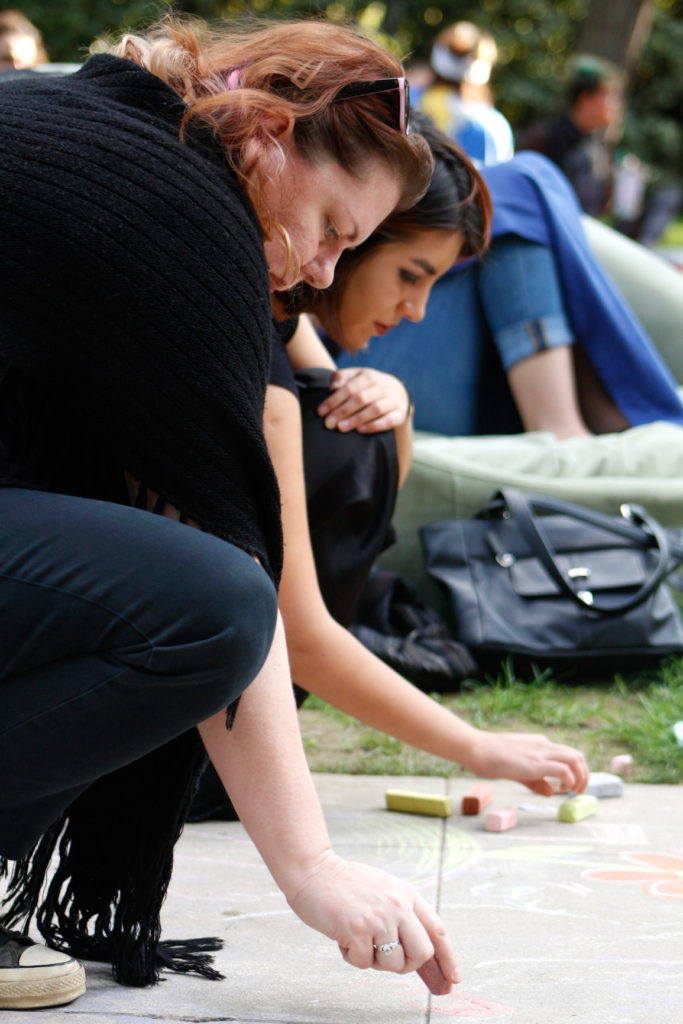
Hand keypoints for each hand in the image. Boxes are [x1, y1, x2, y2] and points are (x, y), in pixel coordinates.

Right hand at [287, 850, 458, 993]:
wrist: (313, 871)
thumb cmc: (345, 885)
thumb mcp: (383, 891)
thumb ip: (402, 916)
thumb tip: (421, 955)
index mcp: (406, 894)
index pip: (437, 930)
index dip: (448, 958)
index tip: (453, 979)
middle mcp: (397, 905)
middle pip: (422, 952)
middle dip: (408, 965)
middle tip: (387, 958)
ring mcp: (378, 918)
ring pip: (393, 964)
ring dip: (375, 960)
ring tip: (359, 939)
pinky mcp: (357, 930)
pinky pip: (364, 963)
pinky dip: (352, 957)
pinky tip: (343, 937)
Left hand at [316, 368, 410, 433]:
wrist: (397, 393)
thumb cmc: (368, 387)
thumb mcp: (355, 378)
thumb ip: (341, 378)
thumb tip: (332, 388)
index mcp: (369, 376)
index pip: (349, 388)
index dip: (334, 400)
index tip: (321, 412)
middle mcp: (382, 386)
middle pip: (361, 398)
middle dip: (342, 411)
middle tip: (328, 424)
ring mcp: (393, 400)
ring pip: (375, 409)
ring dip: (356, 419)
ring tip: (341, 428)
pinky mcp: (400, 413)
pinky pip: (388, 420)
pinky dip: (374, 425)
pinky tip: (360, 430)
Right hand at [466, 730, 588, 796]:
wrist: (477, 748)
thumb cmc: (490, 757)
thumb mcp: (518, 769)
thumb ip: (536, 780)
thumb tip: (551, 792)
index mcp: (539, 743)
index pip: (568, 753)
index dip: (576, 770)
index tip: (572, 786)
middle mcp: (544, 745)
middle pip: (578, 756)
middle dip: (584, 775)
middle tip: (578, 791)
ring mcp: (541, 752)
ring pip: (576, 760)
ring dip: (580, 778)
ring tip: (573, 792)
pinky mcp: (537, 763)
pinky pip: (564, 770)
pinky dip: (568, 781)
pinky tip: (560, 791)